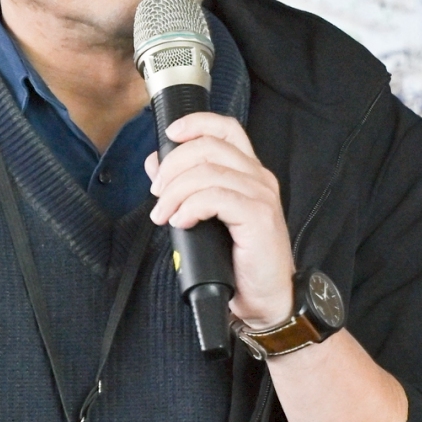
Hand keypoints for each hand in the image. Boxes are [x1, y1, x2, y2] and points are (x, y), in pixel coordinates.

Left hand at [146, 112, 293, 326]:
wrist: (267, 298)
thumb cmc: (239, 261)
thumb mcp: (208, 217)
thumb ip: (185, 187)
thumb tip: (155, 164)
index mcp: (248, 172)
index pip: (226, 128)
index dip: (196, 123)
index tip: (170, 135)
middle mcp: (258, 177)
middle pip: (209, 147)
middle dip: (173, 166)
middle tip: (157, 193)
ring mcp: (261, 195)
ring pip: (207, 172)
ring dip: (175, 192)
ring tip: (164, 215)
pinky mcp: (258, 216)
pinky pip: (215, 197)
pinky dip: (190, 206)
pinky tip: (182, 222)